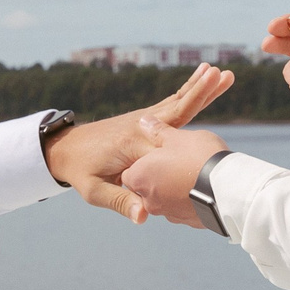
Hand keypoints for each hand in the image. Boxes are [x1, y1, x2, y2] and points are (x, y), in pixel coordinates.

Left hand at [43, 64, 233, 220]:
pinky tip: (204, 81)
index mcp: (133, 144)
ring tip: (221, 72)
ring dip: (200, 87)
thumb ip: (120, 201)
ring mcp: (145, 120)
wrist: (66, 148)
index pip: (168, 144)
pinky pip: (174, 105)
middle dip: (202, 93)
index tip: (217, 131)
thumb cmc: (81, 171)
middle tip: (223, 74)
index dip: (193, 137)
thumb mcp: (94, 190)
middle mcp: (141, 126)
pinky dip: (190, 92)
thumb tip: (144, 217)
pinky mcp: (147, 119)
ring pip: (178, 103)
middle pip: (178, 109)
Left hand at [121, 124, 229, 228]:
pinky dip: (189, 199)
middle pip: (147, 187)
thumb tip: (144, 122)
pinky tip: (203, 188)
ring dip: (175, 189)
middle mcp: (149, 200)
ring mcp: (168, 213)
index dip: (144, 162)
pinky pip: (184, 208)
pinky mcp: (187, 221)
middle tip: (178, 161)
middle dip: (159, 176)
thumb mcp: (177, 137)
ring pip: (166, 199)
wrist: (228, 187)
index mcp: (140, 177)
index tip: (159, 155)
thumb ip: (157, 132)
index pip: (130, 172)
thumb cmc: (198, 157)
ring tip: (194, 174)